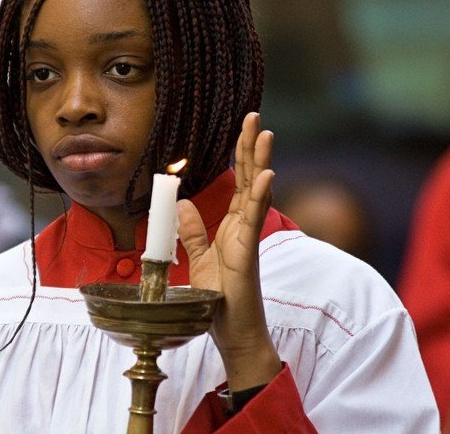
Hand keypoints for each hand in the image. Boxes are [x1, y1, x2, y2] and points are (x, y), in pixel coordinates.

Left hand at [177, 112, 281, 390]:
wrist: (233, 332)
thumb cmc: (220, 299)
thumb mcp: (198, 259)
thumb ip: (192, 231)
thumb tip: (183, 202)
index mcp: (233, 226)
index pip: (238, 182)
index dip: (241, 154)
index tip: (243, 127)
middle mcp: (244, 226)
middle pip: (250, 178)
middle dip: (251, 147)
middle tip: (254, 116)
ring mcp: (248, 237)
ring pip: (256, 192)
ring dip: (261, 162)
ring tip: (265, 133)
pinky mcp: (248, 252)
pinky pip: (254, 219)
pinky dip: (259, 196)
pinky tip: (266, 175)